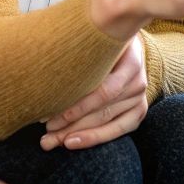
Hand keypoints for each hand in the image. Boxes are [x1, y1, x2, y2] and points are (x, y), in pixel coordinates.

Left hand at [41, 35, 147, 150]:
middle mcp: (137, 80)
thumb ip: (76, 51)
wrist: (124, 45)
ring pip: (106, 121)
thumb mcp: (93, 40)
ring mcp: (140, 96)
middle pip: (102, 110)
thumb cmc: (100, 42)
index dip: (76, 107)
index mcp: (130, 59)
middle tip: (44, 136)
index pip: (103, 92)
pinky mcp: (139, 110)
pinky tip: (74, 142)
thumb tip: (44, 68)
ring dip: (77, 133)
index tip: (47, 118)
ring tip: (52, 142)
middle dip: (70, 125)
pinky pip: (119, 129)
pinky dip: (96, 137)